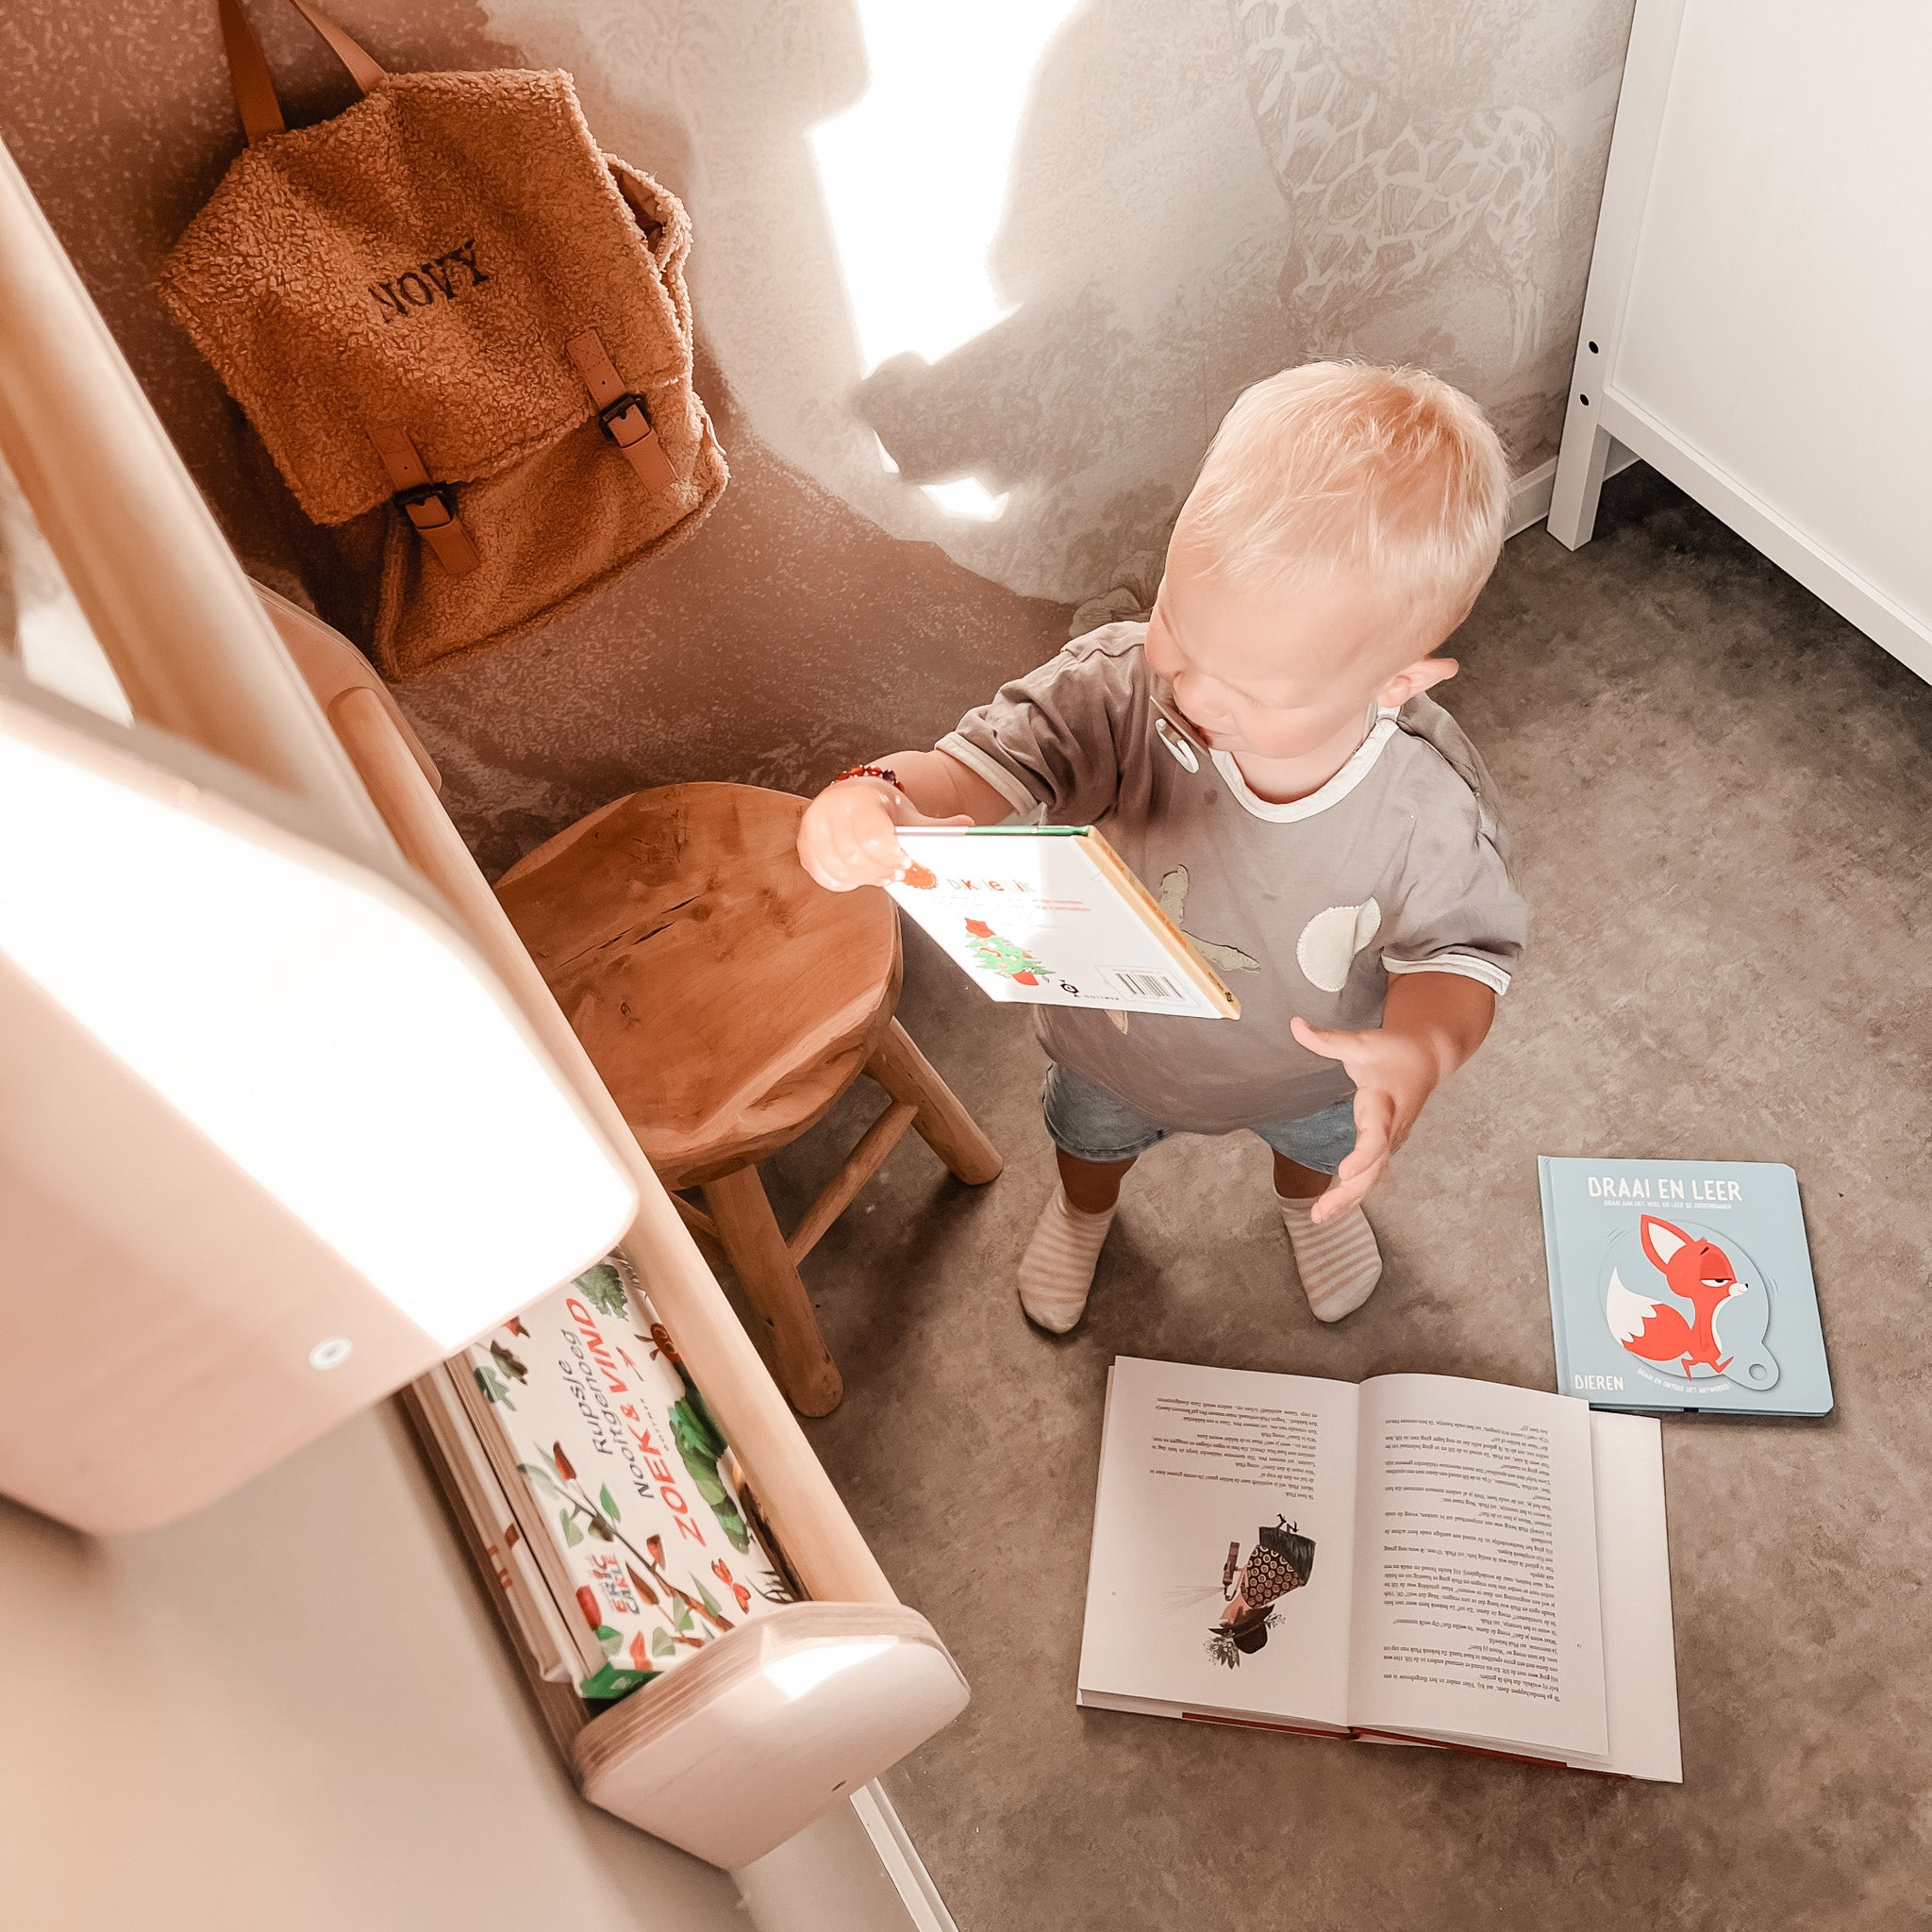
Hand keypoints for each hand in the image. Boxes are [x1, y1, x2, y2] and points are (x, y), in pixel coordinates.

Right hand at [796, 777, 969, 891]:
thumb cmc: (882, 809)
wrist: (852, 797)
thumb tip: (967, 826)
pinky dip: (847, 882)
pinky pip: (826, 877)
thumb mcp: (909, 814)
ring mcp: (812, 830)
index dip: (892, 857)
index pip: (875, 838)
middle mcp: (829, 810)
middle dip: (880, 871)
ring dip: (865, 878)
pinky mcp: (805, 848)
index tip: (905, 862)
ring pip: (841, 870)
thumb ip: (936, 825)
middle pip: (857, 857)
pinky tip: (861, 875)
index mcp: (858, 798)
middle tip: (896, 874)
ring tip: (880, 874)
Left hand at [1288, 1015, 1439, 1222]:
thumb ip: (1326, 1040)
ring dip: (1348, 1199)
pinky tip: (1334, 1208)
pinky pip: (1373, 1175)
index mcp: (1383, 1105)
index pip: (1376, 1136)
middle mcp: (1390, 1129)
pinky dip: (1355, 1193)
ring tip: (1319, 1217)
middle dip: (1349, 1193)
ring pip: (1373, 1177)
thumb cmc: (1393, 1051)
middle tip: (1320, 1213)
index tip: (1345, 1172)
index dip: (1362, 1156)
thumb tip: (1294, 1025)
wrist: (1427, 1059)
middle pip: (1373, 1169)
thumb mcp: (1360, 1043)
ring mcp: (1391, 1141)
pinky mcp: (1387, 1145)